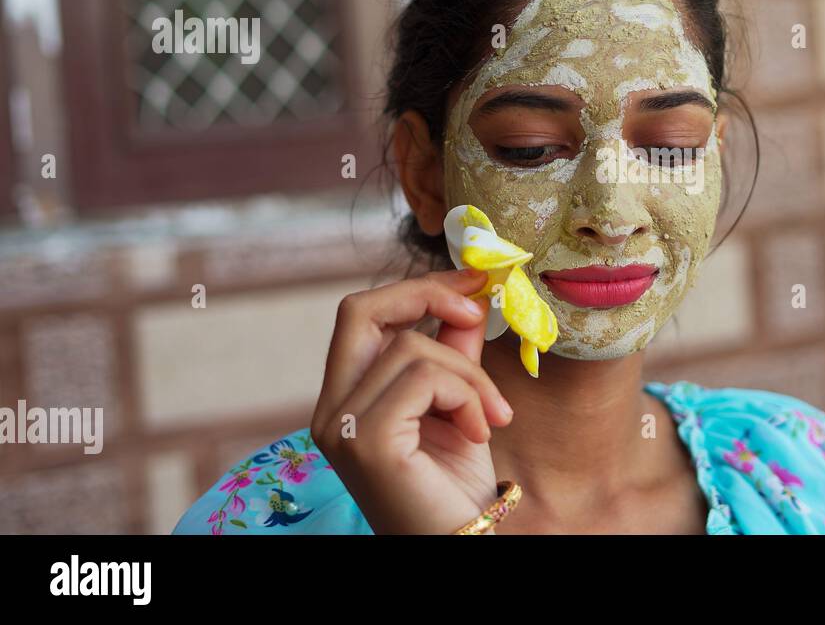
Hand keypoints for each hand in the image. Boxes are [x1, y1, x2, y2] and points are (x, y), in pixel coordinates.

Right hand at [310, 268, 513, 533]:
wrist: (461, 543)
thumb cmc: (454, 485)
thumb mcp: (458, 402)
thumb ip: (454, 350)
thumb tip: (469, 294)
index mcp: (345, 396)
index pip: (364, 315)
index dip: (419, 289)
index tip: (472, 284)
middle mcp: (329, 409)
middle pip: (359, 310)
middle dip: (426, 295)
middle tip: (478, 310)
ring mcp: (340, 426)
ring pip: (411, 347)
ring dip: (469, 375)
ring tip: (492, 415)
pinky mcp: (364, 441)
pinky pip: (424, 379)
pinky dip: (466, 395)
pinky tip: (479, 431)